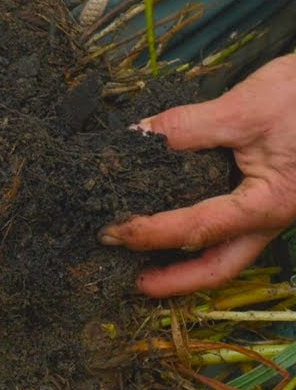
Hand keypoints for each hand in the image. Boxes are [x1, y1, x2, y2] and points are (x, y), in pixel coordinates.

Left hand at [99, 54, 295, 297]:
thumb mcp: (247, 107)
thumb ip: (188, 127)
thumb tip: (136, 136)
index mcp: (269, 203)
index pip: (197, 228)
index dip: (150, 232)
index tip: (111, 232)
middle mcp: (274, 217)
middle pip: (221, 266)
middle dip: (177, 280)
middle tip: (134, 282)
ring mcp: (277, 210)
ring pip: (231, 251)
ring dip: (189, 262)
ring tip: (146, 261)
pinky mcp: (275, 195)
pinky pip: (236, 227)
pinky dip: (204, 233)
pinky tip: (175, 221)